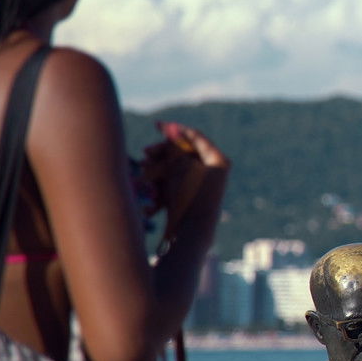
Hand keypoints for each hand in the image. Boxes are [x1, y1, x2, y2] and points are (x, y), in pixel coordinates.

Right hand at [141, 121, 229, 236]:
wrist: (191, 235)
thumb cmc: (189, 197)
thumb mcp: (179, 167)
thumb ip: (174, 147)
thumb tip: (172, 128)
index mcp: (218, 160)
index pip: (195, 137)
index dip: (175, 130)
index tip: (157, 125)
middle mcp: (212, 172)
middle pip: (183, 154)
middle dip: (161, 155)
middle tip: (145, 154)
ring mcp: (201, 187)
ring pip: (174, 172)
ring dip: (156, 173)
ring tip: (143, 177)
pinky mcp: (191, 200)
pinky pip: (173, 189)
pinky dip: (160, 191)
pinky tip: (152, 204)